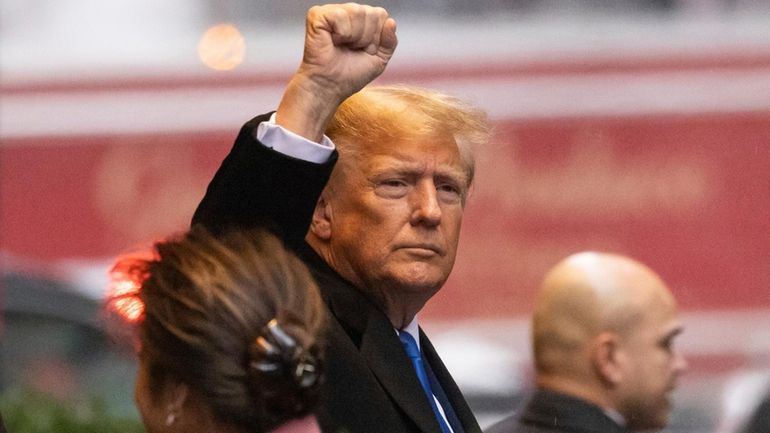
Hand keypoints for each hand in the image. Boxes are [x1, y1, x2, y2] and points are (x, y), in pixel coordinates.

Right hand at [276, 3, 397, 141]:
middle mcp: (347, 12)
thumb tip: (391, 22)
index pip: (381, 14)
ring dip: (354, 36)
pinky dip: (341, 33)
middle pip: (371, 12)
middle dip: (367, 37)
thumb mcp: (379, 60)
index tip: (364, 50)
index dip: (376, 37)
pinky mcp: (317, 15)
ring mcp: (331, 11)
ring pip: (357, 11)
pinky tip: (333, 41)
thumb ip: (390, 41)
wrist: (330, 86)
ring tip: (343, 46)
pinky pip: (340, 15)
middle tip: (352, 49)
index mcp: (360, 20)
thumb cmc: (349, 75)